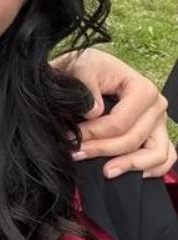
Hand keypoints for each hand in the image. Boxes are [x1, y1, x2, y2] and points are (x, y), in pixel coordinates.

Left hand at [52, 49, 175, 178]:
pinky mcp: (158, 134)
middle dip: (102, 150)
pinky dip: (151, 169)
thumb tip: (94, 111)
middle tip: (77, 153)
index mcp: (143, 89)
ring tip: (104, 170)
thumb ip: (87, 85)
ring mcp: (160, 123)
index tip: (72, 138)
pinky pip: (165, 159)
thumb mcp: (82, 67)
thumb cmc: (87, 68)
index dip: (95, 134)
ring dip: (128, 165)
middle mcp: (157, 106)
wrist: (87, 71)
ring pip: (155, 154)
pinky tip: (128, 172)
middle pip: (133, 140)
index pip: (120, 123)